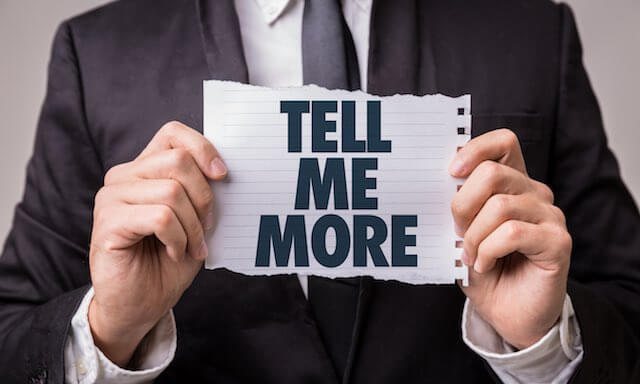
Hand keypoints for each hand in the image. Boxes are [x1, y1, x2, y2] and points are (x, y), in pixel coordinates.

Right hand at [88, 121, 226, 366]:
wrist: (140, 305)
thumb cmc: (167, 261)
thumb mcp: (194, 220)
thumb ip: (201, 191)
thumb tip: (224, 169)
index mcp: (144, 169)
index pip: (173, 133)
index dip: (203, 148)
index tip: (223, 175)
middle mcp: (123, 176)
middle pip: (179, 161)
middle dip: (205, 198)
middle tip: (206, 229)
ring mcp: (111, 197)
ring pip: (172, 192)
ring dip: (192, 226)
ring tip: (191, 247)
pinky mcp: (108, 222)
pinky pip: (161, 217)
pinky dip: (178, 239)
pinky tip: (173, 252)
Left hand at [450, 129, 571, 349]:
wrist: (509, 315)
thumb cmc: (485, 270)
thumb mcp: (462, 234)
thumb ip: (458, 208)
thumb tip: (442, 185)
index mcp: (512, 183)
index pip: (503, 143)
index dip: (475, 149)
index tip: (451, 171)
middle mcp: (535, 192)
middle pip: (492, 174)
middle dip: (462, 206)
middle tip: (458, 235)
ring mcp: (550, 215)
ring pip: (499, 206)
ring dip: (474, 237)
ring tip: (472, 257)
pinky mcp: (558, 241)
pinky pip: (512, 233)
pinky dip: (489, 250)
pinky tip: (486, 265)